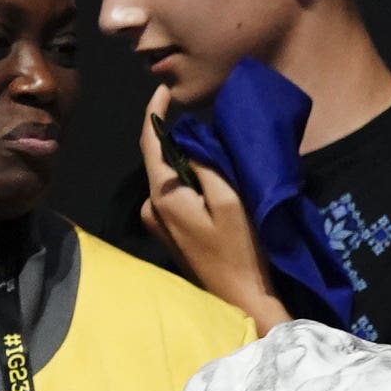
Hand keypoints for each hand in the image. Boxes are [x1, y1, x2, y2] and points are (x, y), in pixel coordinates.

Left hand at [138, 87, 287, 329]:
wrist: (240, 300)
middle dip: (174, 138)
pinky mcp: (169, 234)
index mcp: (163, 196)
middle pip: (158, 160)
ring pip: (167, 179)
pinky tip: (207, 181)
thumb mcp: (230, 203)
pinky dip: (186, 182)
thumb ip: (207, 168)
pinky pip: (173, 196)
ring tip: (210, 151)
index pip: (150, 142)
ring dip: (184, 163)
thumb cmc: (240, 252)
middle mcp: (151, 207)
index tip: (162, 90)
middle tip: (199, 120)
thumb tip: (190, 143)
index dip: (154, 113)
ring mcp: (157, 223)